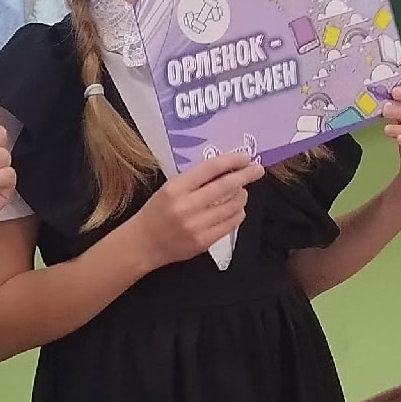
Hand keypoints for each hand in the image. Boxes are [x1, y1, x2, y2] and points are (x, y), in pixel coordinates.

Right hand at [129, 153, 260, 266]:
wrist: (143, 244)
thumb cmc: (156, 212)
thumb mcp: (168, 188)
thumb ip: (194, 180)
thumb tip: (226, 169)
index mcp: (175, 188)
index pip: (210, 168)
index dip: (232, 160)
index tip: (245, 157)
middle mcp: (186, 206)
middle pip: (226, 186)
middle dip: (246, 176)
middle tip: (257, 170)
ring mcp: (196, 226)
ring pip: (233, 205)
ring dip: (242, 195)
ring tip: (241, 192)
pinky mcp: (204, 242)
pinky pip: (231, 224)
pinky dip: (238, 213)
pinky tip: (235, 209)